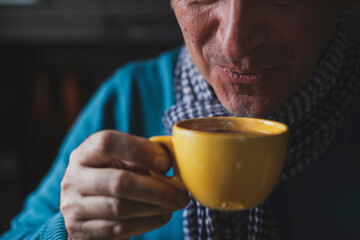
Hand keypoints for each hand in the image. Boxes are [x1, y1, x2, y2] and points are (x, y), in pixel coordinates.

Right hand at [60, 130, 189, 239]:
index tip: (166, 162)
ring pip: (120, 208)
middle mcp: (74, 178)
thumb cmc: (111, 177)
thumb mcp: (121, 162)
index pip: (108, 143)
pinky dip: (146, 223)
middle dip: (156, 189)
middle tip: (181, 194)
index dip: (141, 151)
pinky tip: (162, 216)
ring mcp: (74, 207)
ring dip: (155, 208)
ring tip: (174, 205)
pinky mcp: (80, 231)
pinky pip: (119, 229)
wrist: (84, 210)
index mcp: (85, 153)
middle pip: (119, 182)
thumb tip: (170, 160)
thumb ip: (142, 156)